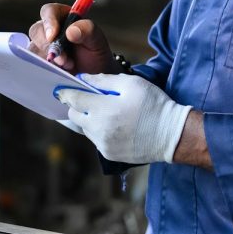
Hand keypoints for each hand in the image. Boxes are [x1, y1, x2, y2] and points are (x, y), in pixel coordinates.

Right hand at [28, 2, 116, 74]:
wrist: (94, 72)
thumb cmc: (95, 50)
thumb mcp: (96, 39)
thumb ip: (87, 30)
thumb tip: (71, 31)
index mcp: (61, 15)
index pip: (48, 11)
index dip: (48, 22)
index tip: (52, 36)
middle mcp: (48, 29)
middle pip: (36, 31)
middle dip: (48, 46)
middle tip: (64, 60)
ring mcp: (41, 45)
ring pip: (34, 49)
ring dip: (49, 60)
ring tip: (69, 66)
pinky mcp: (39, 60)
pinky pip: (35, 63)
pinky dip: (46, 69)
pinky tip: (60, 72)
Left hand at [56, 73, 191, 163]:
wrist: (172, 135)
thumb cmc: (153, 104)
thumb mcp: (131, 83)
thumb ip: (103, 80)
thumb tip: (84, 78)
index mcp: (102, 109)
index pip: (73, 99)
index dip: (65, 93)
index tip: (60, 90)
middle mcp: (98, 129)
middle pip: (74, 116)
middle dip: (77, 106)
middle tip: (89, 98)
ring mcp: (103, 144)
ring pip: (85, 128)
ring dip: (89, 118)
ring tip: (108, 111)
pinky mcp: (109, 154)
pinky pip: (96, 139)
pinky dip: (99, 130)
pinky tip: (115, 124)